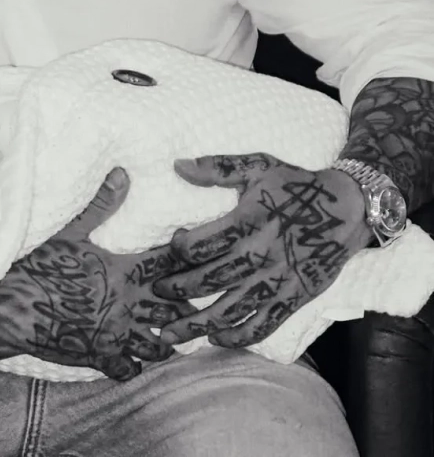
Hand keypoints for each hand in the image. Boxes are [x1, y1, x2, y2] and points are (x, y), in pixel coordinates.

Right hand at [0, 168, 196, 380]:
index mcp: (121, 272)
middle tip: (199, 294)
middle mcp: (124, 306)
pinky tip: (140, 358)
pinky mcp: (96, 357)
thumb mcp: (68, 230)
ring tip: (179, 329)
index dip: (189, 256)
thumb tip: (124, 172)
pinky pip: (129, 369)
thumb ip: (100, 204)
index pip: (169, 263)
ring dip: (170, 337)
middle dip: (187, 302)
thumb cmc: (35, 265)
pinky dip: (137, 365)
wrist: (6, 307)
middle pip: (173, 307)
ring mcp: (112, 335)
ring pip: (159, 344)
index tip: (202, 250)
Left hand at [153, 152, 371, 348]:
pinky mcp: (294, 297)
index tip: (170, 248)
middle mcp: (261, 254)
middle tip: (156, 293)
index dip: (179, 249)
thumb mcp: (258, 165)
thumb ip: (217, 168)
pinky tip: (216, 338)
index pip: (203, 244)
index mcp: (249, 221)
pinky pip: (264, 324)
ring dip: (199, 323)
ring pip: (231, 309)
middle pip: (211, 279)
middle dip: (178, 289)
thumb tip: (178, 165)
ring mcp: (278, 280)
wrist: (348, 209)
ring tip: (171, 332)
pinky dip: (238, 336)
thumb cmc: (296, 184)